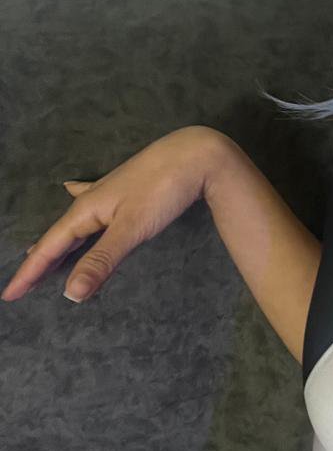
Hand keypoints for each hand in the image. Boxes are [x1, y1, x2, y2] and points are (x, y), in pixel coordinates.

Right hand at [0, 126, 229, 303]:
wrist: (197, 154)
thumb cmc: (164, 189)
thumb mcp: (131, 229)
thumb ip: (101, 260)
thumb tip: (70, 293)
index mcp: (86, 211)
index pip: (50, 248)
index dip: (30, 273)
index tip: (9, 296)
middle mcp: (92, 201)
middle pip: (59, 235)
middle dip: (40, 260)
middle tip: (22, 284)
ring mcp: (110, 193)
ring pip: (75, 222)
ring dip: (58, 240)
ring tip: (39, 254)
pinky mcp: (128, 189)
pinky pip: (92, 201)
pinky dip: (80, 208)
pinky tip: (73, 189)